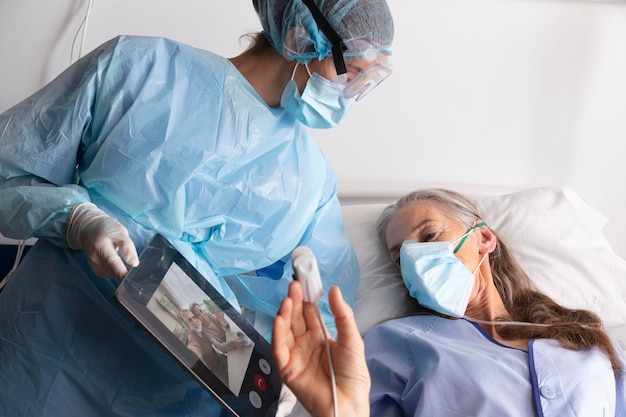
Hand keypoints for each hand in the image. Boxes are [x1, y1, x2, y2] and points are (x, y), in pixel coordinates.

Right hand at [66, 203, 138, 279]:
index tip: (135, 278)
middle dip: (126, 273)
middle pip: (114, 272)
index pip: (115, 266)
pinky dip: (116, 272)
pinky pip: (108, 274)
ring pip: (112, 275)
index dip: (125, 275)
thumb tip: (134, 264)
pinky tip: (119, 264)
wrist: (90, 229)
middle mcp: (95, 258)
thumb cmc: (107, 229)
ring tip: (126, 261)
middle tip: (135, 268)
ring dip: (121, 272)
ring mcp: (93, 264)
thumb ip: (128, 248)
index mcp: (102, 247)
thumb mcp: (121, 233)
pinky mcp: (94, 268)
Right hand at [271, 282, 369, 416]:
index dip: (306, 297)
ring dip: (285, 313)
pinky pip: (279, 348)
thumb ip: (342, 315)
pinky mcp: (288, 368)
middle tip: (295, 285)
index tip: (305, 281)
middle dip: (294, 300)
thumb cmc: (353, 376)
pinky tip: (280, 319)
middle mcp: (306, 343)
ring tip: (288, 298)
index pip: (309, 312)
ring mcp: (296, 354)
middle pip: (296, 317)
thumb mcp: (352, 339)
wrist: (348, 402)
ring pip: (285, 329)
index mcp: (320, 336)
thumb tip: (335, 291)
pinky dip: (277, 333)